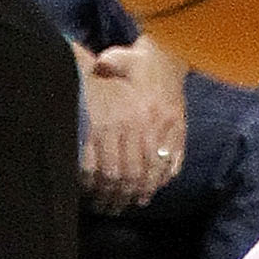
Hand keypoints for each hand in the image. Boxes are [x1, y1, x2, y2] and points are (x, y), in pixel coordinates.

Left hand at [80, 39, 186, 208]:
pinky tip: (155, 187)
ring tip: (132, 203)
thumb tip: (77, 84)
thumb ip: (96, 77)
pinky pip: (176, 159)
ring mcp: (169, 128)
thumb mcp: (113, 63)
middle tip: (110, 206)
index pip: (115, 161)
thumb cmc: (136, 61)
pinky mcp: (181, 128)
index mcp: (131, 114)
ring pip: (156, 170)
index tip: (94, 194)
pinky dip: (165, 176)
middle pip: (136, 172)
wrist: (170, 51)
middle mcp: (151, 125)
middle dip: (122, 194)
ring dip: (144, 190)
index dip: (104, 183)